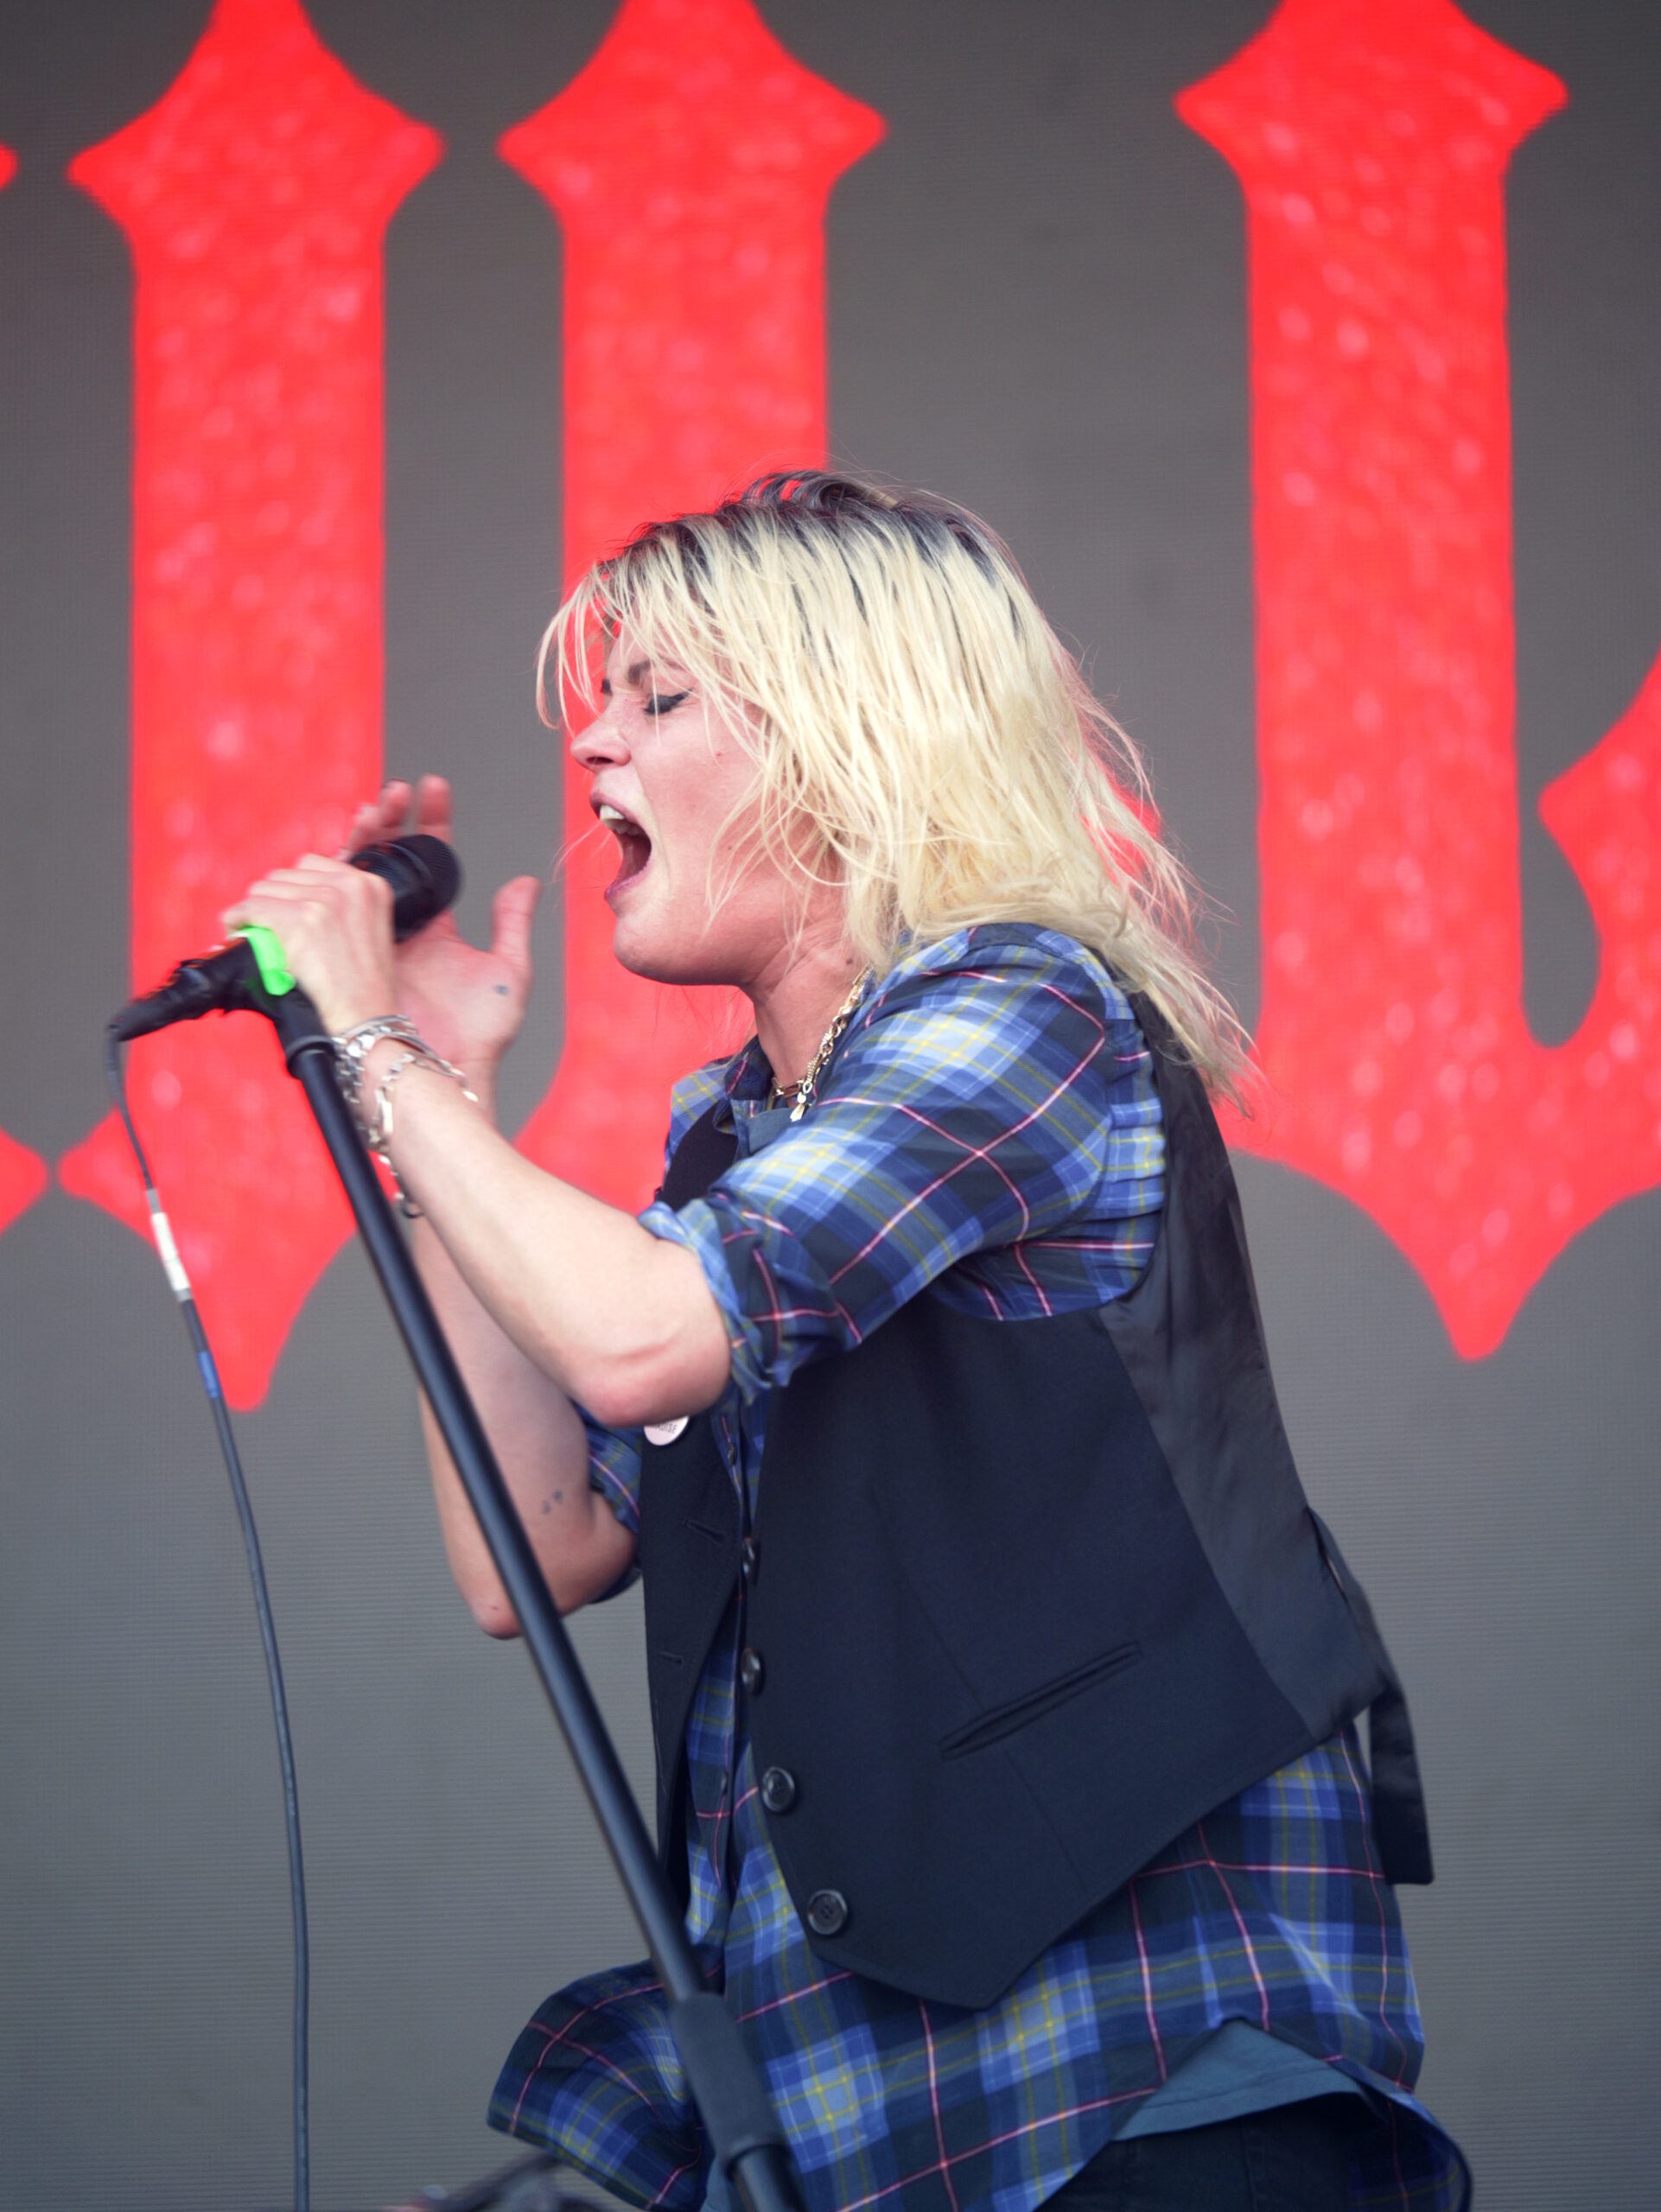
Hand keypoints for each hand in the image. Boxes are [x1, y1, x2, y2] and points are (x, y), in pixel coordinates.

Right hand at [228, 776, 542, 1086]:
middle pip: (382, 860)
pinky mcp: (340, 956)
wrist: (441, 1071)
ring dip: (359, 838)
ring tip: (373, 809)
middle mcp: (396, 929)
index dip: (428, 821)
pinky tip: (336, 852)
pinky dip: (322, 877)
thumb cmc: (476, 1037)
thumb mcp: (507, 972)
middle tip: (392, 795)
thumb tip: (525, 881)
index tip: (429, 788)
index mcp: (432, 927)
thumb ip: (513, 924)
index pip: (426, 860)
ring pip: (352, 875)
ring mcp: (366, 940)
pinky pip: (322, 908)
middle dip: (384, 821)